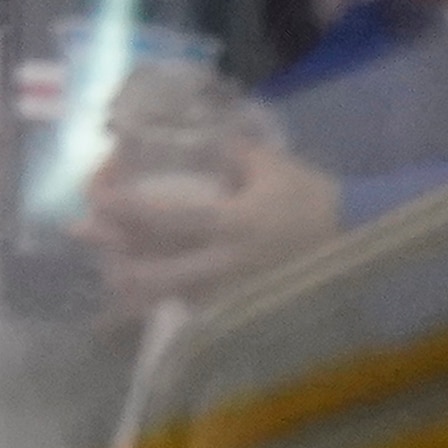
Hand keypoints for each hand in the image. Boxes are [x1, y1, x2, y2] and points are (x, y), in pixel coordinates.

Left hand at [81, 132, 339, 315]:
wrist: (362, 245)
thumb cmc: (316, 201)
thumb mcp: (274, 166)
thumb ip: (229, 152)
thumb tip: (191, 135)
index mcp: (233, 225)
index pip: (167, 217)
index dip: (126, 207)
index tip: (94, 195)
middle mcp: (227, 267)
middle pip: (157, 274)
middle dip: (116, 258)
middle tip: (86, 237)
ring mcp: (234, 296)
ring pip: (171, 298)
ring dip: (135, 284)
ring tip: (110, 270)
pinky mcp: (243, 311)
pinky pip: (195, 308)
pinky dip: (169, 298)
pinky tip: (151, 290)